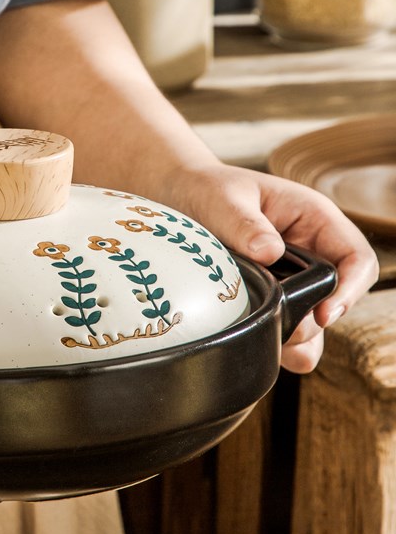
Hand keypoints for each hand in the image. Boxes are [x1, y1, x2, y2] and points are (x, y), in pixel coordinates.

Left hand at [161, 164, 378, 372]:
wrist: (178, 200)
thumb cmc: (208, 189)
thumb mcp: (224, 200)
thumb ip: (245, 224)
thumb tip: (270, 252)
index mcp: (314, 220)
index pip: (356, 259)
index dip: (349, 290)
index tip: (324, 315)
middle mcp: (311, 252)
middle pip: (335, 299)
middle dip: (312, 321)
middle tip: (278, 330)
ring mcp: (292, 279)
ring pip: (313, 322)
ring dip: (295, 338)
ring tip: (265, 340)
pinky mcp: (270, 299)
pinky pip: (286, 330)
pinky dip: (275, 343)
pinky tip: (255, 343)